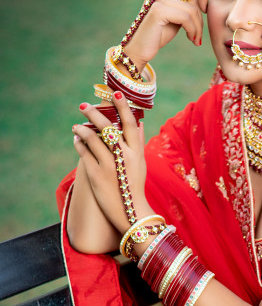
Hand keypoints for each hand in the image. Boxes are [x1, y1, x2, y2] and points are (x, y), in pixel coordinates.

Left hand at [72, 93, 151, 236]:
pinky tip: (76, 140)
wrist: (131, 213)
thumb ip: (138, 143)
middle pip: (107, 127)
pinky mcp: (96, 175)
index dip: (122, 106)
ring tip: (76, 126)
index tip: (115, 92)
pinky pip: (83, 153)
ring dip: (81, 128)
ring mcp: (109, 165)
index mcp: (136, 152)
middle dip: (94, 113)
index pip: (130, 123)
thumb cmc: (135, 187)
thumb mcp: (141, 164)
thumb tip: (140, 123)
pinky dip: (78, 143)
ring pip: (91, 138)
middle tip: (84, 105)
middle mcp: (123, 156)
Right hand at [122, 0, 207, 69]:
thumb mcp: (176, 16)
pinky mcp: (157, 11)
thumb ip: (186, 5)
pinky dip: (192, 29)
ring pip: (191, 8)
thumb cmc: (160, 33)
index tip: (204, 11)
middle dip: (200, 16)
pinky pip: (185, 17)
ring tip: (195, 39)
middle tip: (198, 34)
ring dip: (198, 27)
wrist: (141, 49)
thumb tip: (204, 0)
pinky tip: (190, 39)